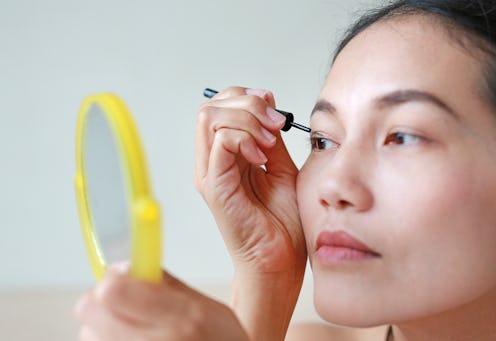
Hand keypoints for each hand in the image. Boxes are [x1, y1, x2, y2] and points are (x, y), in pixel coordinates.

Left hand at [75, 264, 248, 340]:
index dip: (114, 277)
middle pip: (90, 309)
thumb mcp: (211, 311)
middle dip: (101, 301)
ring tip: (130, 331)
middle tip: (120, 303)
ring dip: (101, 329)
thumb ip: (171, 286)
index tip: (123, 277)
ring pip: (89, 334)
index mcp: (183, 318)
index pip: (114, 289)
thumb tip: (133, 264)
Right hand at [195, 86, 306, 274]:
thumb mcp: (282, 168)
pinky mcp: (214, 186)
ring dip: (247, 119)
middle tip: (274, 123)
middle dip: (246, 103)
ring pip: (210, 118)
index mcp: (226, 156)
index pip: (220, 108)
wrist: (280, 258)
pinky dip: (244, 138)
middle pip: (210, 108)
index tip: (274, 109)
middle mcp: (212, 162)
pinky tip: (262, 157)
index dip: (246, 97)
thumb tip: (269, 107)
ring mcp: (210, 174)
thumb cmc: (282, 221)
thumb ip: (271, 139)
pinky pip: (220, 142)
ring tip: (269, 142)